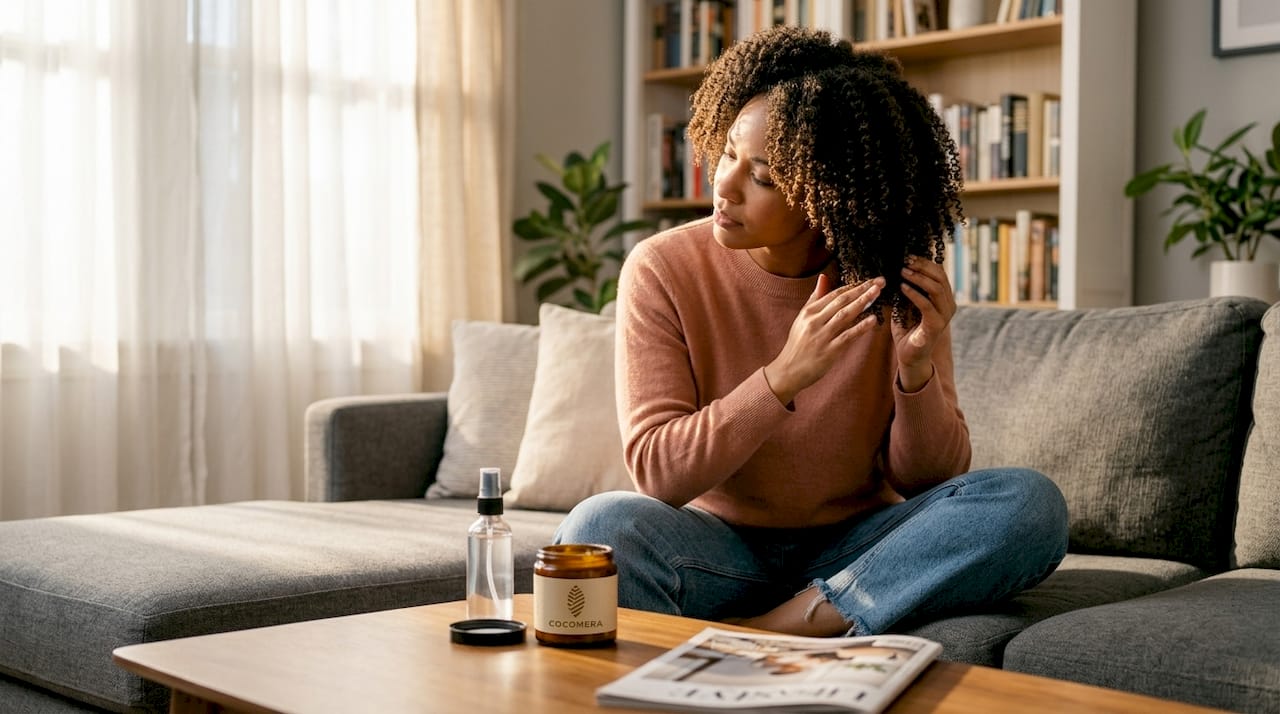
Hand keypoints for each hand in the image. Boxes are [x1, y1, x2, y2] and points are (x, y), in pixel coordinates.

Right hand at [764, 273, 884, 404]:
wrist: (788, 370)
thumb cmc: (798, 344)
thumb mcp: (802, 318)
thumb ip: (814, 298)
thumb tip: (824, 277)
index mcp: (809, 312)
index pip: (834, 294)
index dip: (853, 286)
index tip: (868, 280)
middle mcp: (814, 321)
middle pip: (842, 301)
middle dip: (862, 289)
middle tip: (879, 281)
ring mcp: (822, 336)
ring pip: (845, 315)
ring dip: (863, 302)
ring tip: (877, 293)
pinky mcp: (829, 351)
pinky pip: (847, 336)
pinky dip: (860, 327)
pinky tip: (872, 320)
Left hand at [893, 255, 955, 391]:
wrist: (909, 355)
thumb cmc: (907, 329)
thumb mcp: (906, 304)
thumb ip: (907, 288)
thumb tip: (899, 268)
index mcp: (944, 298)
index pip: (940, 274)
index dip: (925, 263)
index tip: (908, 256)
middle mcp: (948, 306)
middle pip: (940, 278)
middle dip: (923, 266)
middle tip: (905, 261)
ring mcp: (945, 316)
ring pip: (936, 289)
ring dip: (918, 278)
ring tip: (903, 272)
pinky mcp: (936, 326)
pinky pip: (927, 305)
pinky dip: (914, 294)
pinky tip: (903, 288)